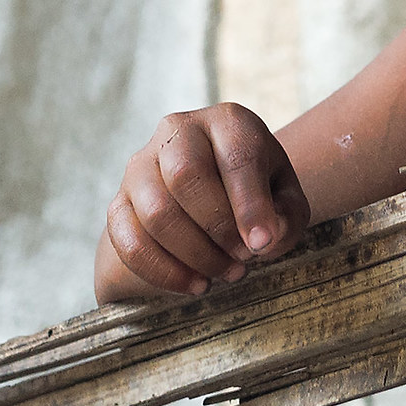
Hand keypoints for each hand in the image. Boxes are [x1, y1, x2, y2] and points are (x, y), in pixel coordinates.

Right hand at [96, 106, 311, 301]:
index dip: (250, 205)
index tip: (262, 243)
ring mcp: (141, 166)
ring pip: (155, 211)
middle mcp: (178, 132)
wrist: (217, 191)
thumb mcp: (287, 198)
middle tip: (244, 258)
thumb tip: (261, 241)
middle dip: (218, 228)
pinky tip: (195, 284)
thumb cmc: (259, 192)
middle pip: (186, 176)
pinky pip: (127, 240)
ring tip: (226, 273)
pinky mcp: (119, 202)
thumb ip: (286, 217)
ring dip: (194, 254)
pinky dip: (162, 271)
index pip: (236, 157)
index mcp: (228, 122)